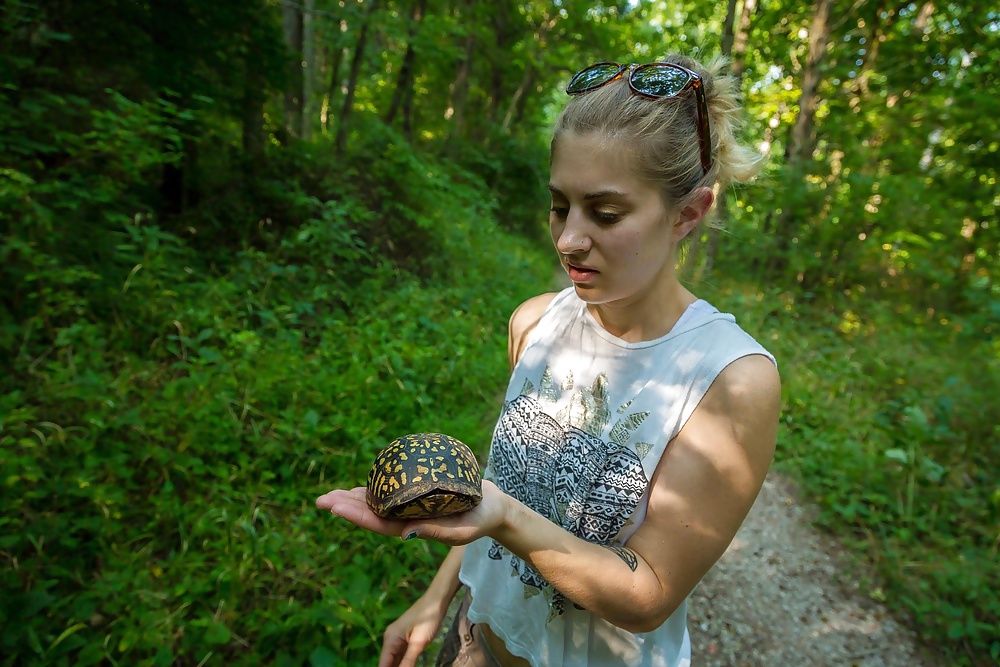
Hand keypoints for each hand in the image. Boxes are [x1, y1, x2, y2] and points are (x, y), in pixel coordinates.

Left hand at [315, 480, 508, 544]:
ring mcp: (411, 505)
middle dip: (346, 505)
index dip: (356, 515)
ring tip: (331, 493)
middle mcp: (408, 517)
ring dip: (354, 497)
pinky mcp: (419, 492)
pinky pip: (393, 488)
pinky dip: (376, 484)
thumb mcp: (461, 531)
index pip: (379, 524)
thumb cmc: (480, 521)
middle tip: (320, 500)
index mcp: (414, 529)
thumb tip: (405, 533)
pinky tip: (363, 480)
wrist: (494, 508)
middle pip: (371, 512)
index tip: (335, 507)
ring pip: (377, 501)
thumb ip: (436, 532)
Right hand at [377, 594, 448, 666]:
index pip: (383, 664)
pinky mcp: (406, 638)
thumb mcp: (419, 642)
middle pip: (388, 662)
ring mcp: (398, 638)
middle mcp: (390, 639)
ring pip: (395, 659)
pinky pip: (401, 654)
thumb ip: (408, 661)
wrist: (437, 600)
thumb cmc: (428, 619)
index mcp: (390, 639)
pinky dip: (404, 662)